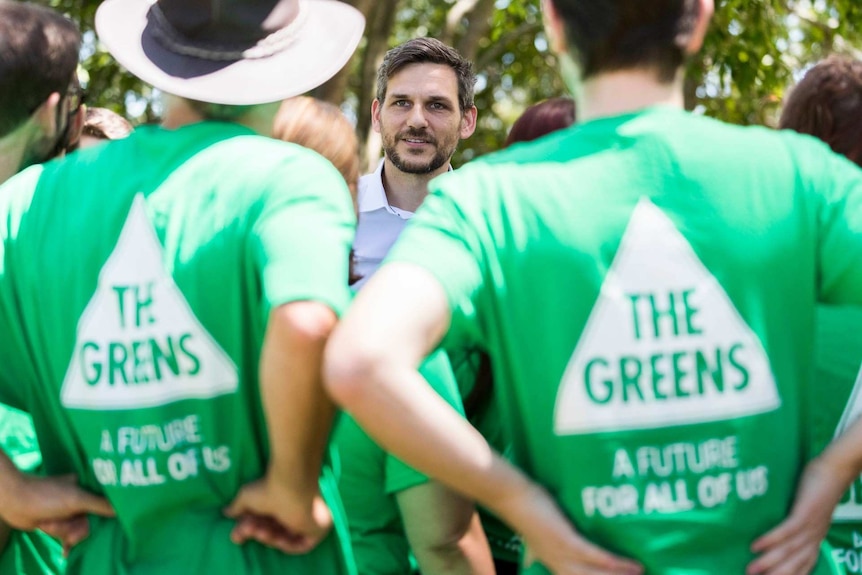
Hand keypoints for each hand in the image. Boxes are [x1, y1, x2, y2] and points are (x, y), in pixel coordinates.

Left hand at [1, 474, 112, 552]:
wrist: (17, 503)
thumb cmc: (48, 496)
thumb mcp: (77, 499)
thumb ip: (101, 505)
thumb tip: (124, 509)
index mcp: (90, 487)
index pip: (108, 502)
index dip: (108, 514)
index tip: (103, 522)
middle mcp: (83, 499)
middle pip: (94, 521)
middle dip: (80, 530)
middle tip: (70, 534)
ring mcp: (71, 512)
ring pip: (80, 530)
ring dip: (66, 533)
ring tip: (51, 526)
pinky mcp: (61, 522)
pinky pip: (70, 534)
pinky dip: (66, 541)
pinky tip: (65, 550)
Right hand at [223, 473, 331, 553]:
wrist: (293, 482)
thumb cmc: (270, 487)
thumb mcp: (247, 497)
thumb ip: (238, 507)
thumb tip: (225, 513)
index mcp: (281, 501)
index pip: (265, 520)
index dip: (250, 528)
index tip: (237, 533)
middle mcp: (294, 509)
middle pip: (274, 529)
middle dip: (257, 532)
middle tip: (245, 530)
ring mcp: (307, 519)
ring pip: (285, 536)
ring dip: (269, 538)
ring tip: (259, 530)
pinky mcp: (318, 528)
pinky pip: (302, 545)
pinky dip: (287, 545)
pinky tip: (277, 539)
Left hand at [501, 483, 642, 574]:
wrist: (511, 496)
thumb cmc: (526, 509)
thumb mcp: (535, 533)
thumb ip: (541, 544)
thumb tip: (540, 548)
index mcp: (551, 562)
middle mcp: (556, 563)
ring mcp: (560, 553)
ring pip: (593, 573)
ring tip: (640, 572)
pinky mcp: (564, 539)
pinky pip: (591, 555)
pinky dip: (610, 561)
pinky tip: (627, 564)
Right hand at [747, 458, 848, 574]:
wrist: (836, 470)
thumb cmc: (819, 485)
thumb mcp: (810, 509)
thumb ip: (796, 518)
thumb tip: (775, 523)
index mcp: (816, 537)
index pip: (804, 564)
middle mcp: (814, 536)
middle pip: (794, 562)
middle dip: (775, 574)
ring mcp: (810, 525)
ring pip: (789, 550)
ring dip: (769, 562)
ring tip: (750, 569)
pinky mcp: (804, 513)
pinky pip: (787, 530)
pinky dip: (771, 540)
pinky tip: (756, 546)